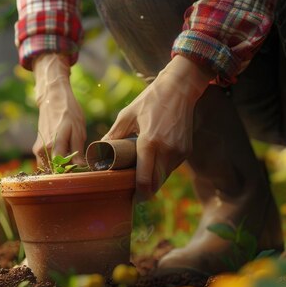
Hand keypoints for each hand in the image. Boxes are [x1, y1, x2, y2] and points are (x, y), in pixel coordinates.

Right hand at [32, 54, 86, 168]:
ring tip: (73, 158)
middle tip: (79, 165)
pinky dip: (56, 161)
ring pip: (51, 167)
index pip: (63, 170)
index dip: (73, 172)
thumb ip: (77, 151)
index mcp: (54, 146)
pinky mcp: (37, 148)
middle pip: (55, 170)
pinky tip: (65, 153)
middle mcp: (42, 150)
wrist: (52, 98)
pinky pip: (47, 161)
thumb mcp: (78, 130)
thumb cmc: (68, 112)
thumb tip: (81, 167)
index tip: (82, 171)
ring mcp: (38, 150)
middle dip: (67, 171)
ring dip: (61, 166)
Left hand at [102, 55, 212, 199]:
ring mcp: (179, 152)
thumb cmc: (150, 100)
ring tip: (139, 178)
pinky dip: (161, 171)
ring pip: (164, 177)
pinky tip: (151, 166)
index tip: (129, 197)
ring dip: (153, 181)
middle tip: (131, 191)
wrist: (180, 88)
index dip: (137, 193)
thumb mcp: (127, 115)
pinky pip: (171, 168)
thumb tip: (100, 148)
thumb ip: (114, 134)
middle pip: (155, 184)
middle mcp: (167, 150)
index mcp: (150, 142)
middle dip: (144, 191)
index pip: (145, 180)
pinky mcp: (186, 150)